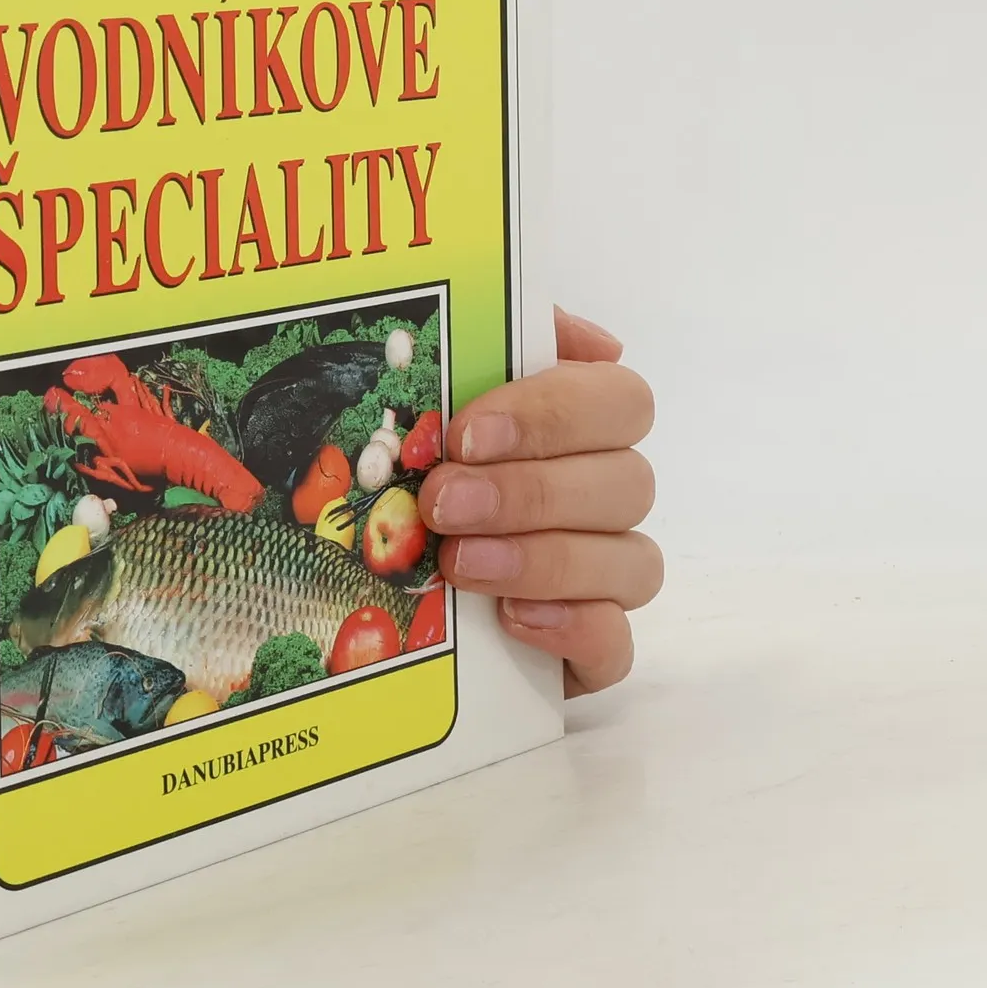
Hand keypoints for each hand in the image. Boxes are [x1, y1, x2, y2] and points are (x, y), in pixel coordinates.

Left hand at [418, 308, 657, 695]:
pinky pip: (617, 646)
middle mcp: (604, 496)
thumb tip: (589, 337)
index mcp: (577, 425)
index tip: (468, 434)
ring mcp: (603, 577)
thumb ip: (491, 340)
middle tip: (444, 503)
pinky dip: (573, 629)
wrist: (354, 584)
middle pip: (629, 482)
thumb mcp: (429, 389)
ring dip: (544, 559)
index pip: (620, 399)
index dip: (552, 414)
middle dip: (530, 492)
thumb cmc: (412, 465)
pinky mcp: (588, 650)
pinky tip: (512, 619)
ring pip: (632, 562)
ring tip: (460, 563)